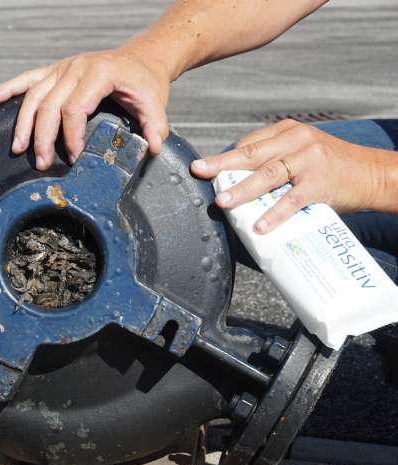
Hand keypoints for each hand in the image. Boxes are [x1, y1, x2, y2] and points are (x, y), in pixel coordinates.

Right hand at [0, 43, 171, 170]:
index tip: (75, 157)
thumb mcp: (155, 102)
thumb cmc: (144, 81)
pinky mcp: (55, 70)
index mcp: (98, 73)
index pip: (75, 108)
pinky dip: (9, 88)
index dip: (71, 136)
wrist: (141, 58)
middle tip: (42, 163)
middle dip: (43, 138)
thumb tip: (152, 148)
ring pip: (34, 95)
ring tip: (18, 148)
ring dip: (23, 124)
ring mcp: (62, 67)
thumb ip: (155, 126)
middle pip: (49, 105)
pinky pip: (28, 78)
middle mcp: (76, 67)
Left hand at [190, 119, 391, 233]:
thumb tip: (235, 181)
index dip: (225, 158)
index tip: (204, 170)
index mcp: (287, 131)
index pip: (248, 144)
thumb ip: (273, 160)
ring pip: (268, 175)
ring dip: (242, 189)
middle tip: (198, 172)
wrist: (373, 174)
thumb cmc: (330, 167)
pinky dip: (274, 213)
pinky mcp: (320, 183)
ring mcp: (309, 160)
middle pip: (251, 154)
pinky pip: (292, 200)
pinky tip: (259, 225)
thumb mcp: (300, 152)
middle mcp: (297, 140)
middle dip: (221, 164)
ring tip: (221, 201)